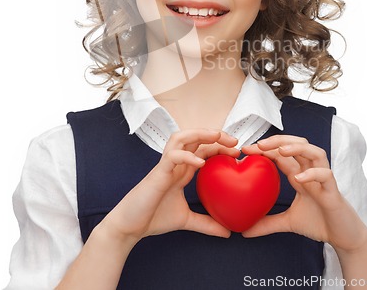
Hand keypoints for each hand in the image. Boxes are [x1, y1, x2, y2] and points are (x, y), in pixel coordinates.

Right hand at [101, 129, 239, 244]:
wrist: (130, 227)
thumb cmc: (153, 218)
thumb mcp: (187, 220)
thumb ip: (206, 223)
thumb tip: (228, 231)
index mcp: (181, 170)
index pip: (202, 149)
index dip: (219, 146)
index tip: (236, 152)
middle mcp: (175, 163)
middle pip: (194, 137)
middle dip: (214, 134)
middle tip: (234, 141)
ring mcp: (165, 165)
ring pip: (181, 137)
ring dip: (200, 133)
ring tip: (217, 137)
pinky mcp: (158, 172)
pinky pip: (172, 156)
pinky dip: (187, 156)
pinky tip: (200, 163)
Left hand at [241, 135, 366, 252]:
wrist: (344, 238)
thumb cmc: (320, 223)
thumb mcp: (288, 222)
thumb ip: (268, 223)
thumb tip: (244, 231)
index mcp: (300, 175)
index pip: (282, 154)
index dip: (265, 149)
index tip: (245, 150)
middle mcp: (311, 172)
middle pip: (297, 144)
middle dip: (278, 140)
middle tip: (259, 145)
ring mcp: (323, 179)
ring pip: (314, 152)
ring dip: (297, 148)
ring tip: (280, 151)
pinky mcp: (334, 191)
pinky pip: (326, 175)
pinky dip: (313, 173)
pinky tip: (299, 178)